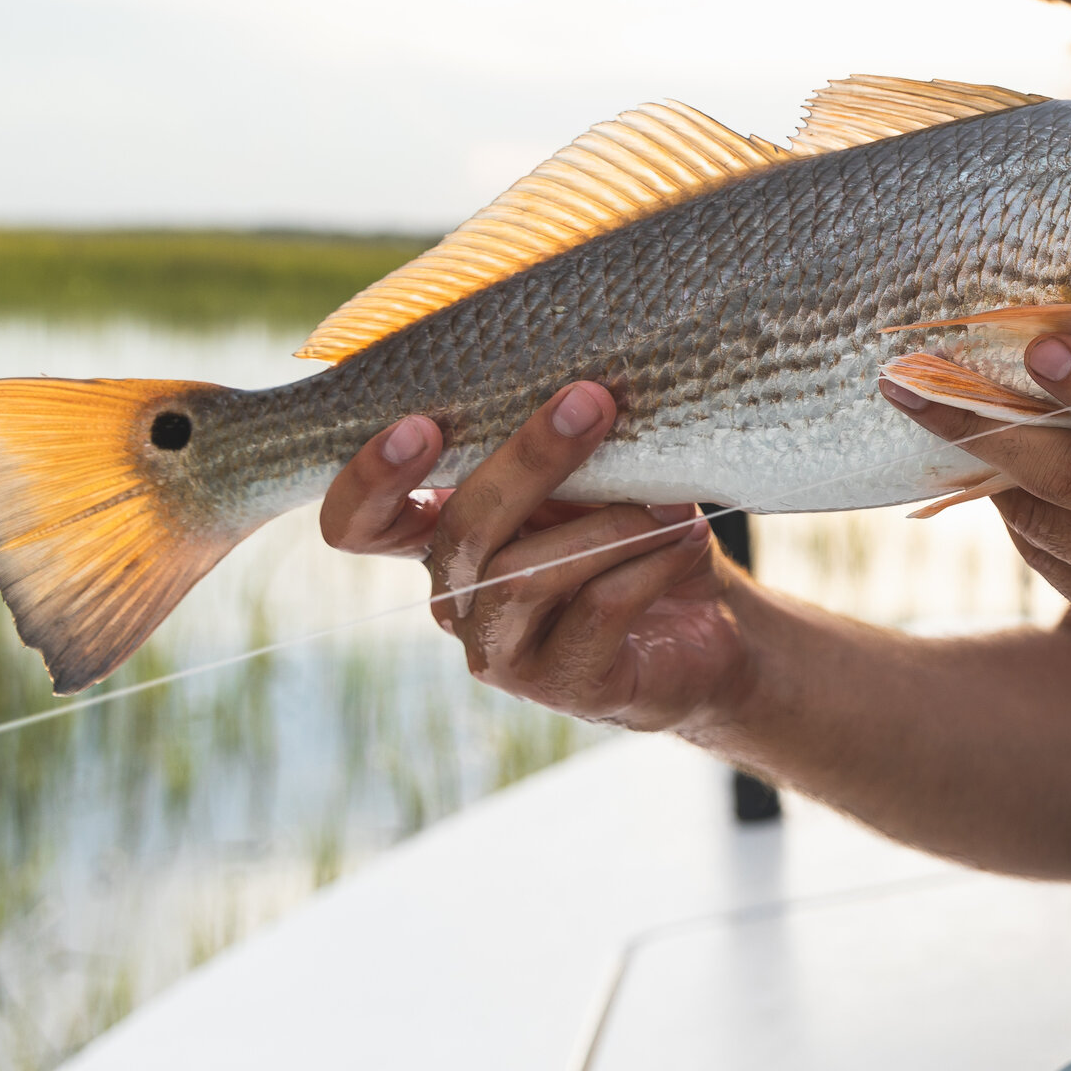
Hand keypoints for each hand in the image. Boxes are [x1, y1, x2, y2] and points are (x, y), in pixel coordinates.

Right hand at [318, 383, 747, 733]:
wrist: (710, 629)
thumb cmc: (639, 537)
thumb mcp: (595, 481)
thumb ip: (560, 446)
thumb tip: (574, 385)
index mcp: (445, 539)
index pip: (360, 524)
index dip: (369, 481)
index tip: (420, 424)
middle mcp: (456, 598)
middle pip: (460, 531)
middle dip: (527, 461)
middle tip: (591, 403)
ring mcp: (501, 651)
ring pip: (523, 578)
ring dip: (608, 525)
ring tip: (672, 503)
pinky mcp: (562, 686)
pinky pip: (595, 612)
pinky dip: (647, 565)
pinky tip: (685, 540)